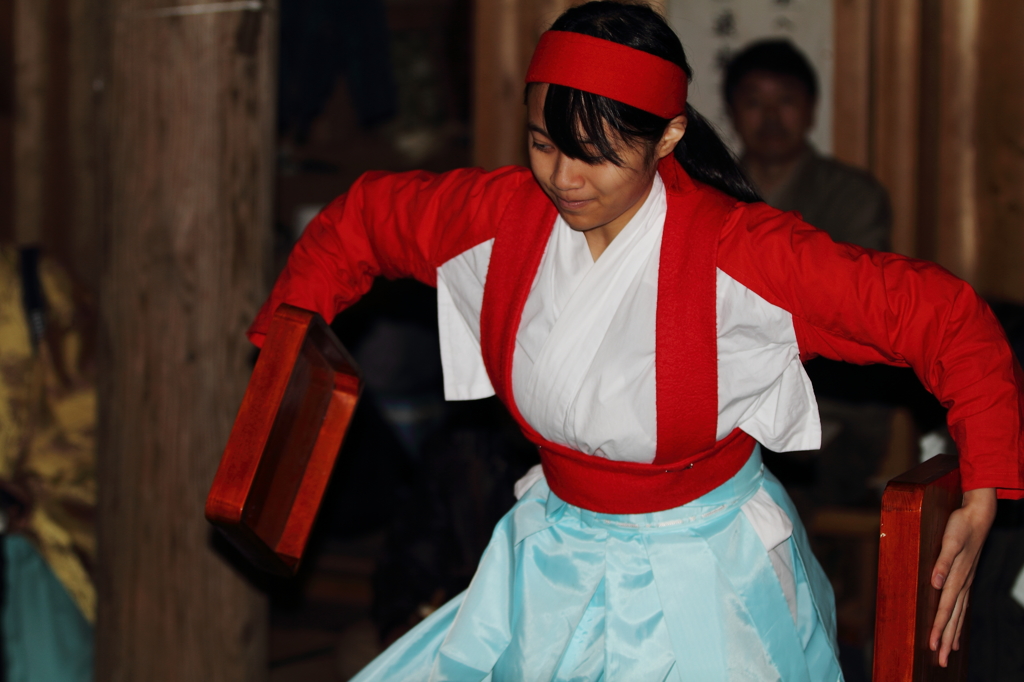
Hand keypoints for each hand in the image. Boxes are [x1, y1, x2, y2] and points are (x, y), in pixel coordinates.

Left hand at [929, 487, 995, 665]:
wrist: (977, 515)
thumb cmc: (961, 526)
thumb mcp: (949, 541)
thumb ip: (943, 562)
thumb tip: (936, 582)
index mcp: (957, 577)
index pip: (945, 608)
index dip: (937, 627)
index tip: (931, 645)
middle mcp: (962, 583)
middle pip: (953, 617)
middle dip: (945, 639)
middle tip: (940, 661)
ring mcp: (965, 582)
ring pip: (958, 614)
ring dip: (952, 634)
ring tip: (948, 652)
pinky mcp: (965, 578)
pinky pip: (962, 605)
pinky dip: (958, 621)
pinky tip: (955, 631)